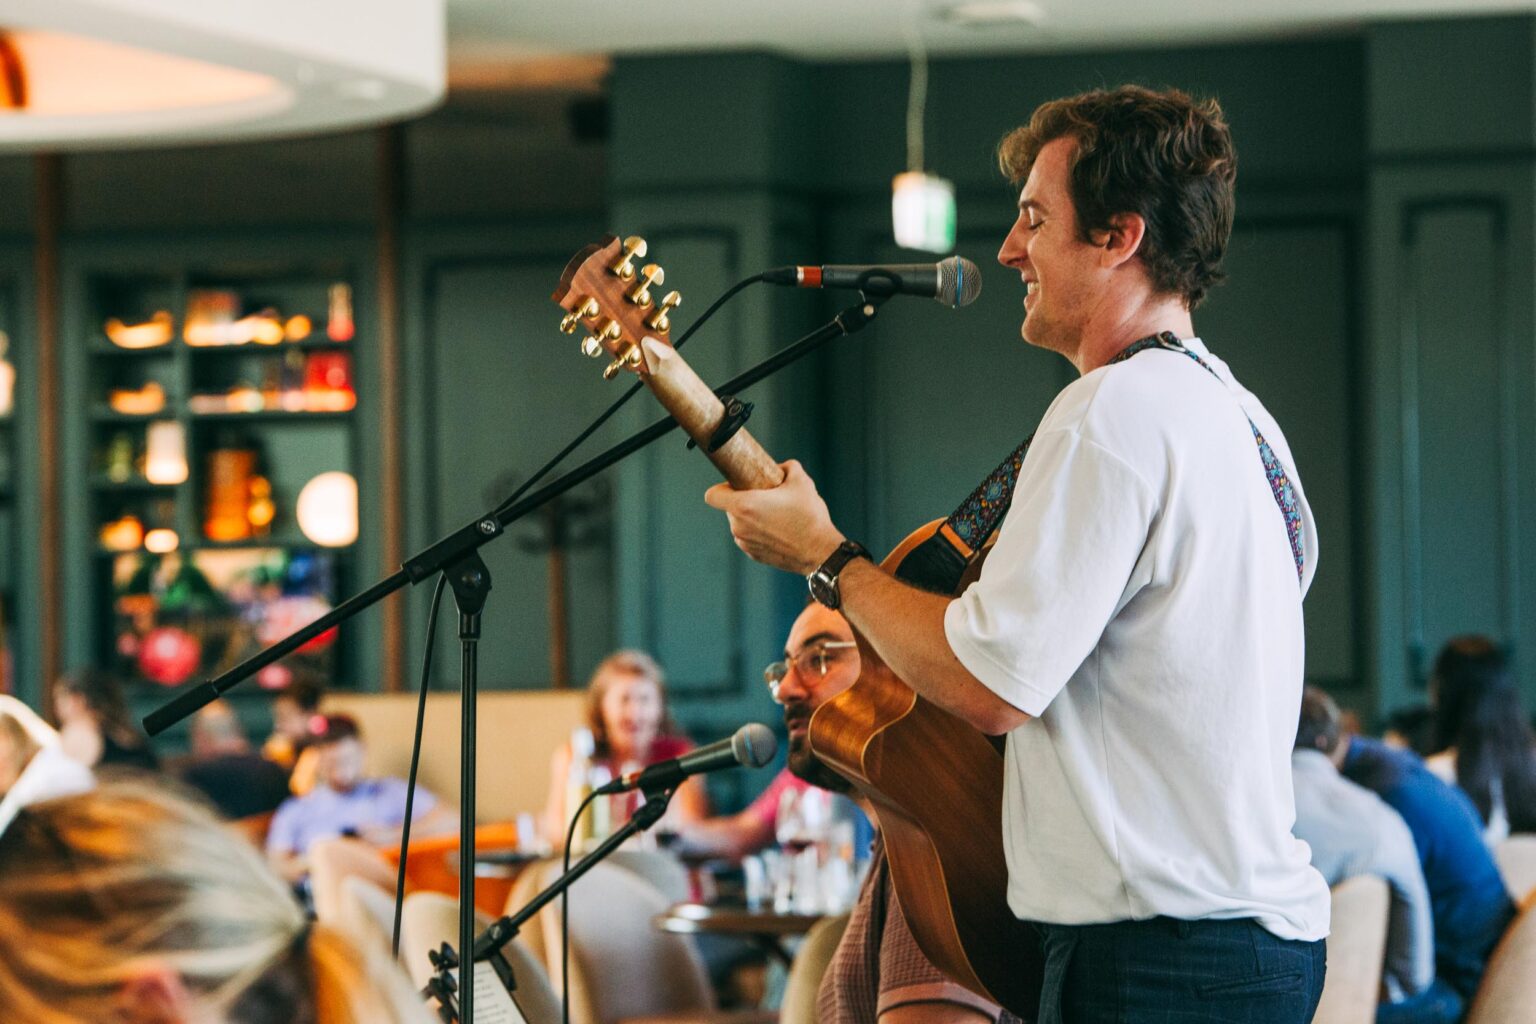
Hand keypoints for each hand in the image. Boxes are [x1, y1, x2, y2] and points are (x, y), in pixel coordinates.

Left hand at [703, 460, 844, 573]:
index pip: (712, 495)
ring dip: (751, 518)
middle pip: (729, 508)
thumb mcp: (801, 481)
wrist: (820, 551)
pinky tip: (779, 530)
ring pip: (739, 523)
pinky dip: (758, 533)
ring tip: (776, 515)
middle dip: (744, 500)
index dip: (723, 487)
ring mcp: (745, 543)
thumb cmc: (809, 516)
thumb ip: (787, 467)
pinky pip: (749, 538)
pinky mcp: (754, 555)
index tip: (740, 485)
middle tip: (767, 497)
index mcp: (744, 506)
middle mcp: (739, 526)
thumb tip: (781, 468)